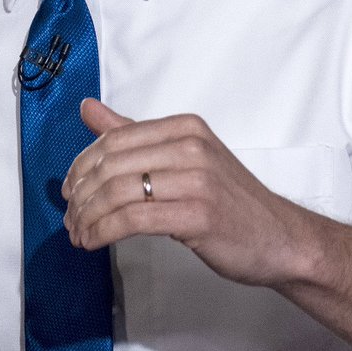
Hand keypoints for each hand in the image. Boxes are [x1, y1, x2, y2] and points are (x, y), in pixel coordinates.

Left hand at [62, 100, 308, 287]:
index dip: (81, 165)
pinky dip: (104, 232)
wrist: (282, 238)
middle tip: (70, 218)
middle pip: (111, 165)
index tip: (69, 189)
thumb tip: (88, 108)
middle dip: (81, 195)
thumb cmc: (230, 202)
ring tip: (79, 235)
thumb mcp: (184, 158)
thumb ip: (133, 134)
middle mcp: (191, 146)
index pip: (114, 138)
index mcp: (185, 127)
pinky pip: (133, 220)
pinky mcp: (198, 215)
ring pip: (118, 193)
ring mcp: (197, 180)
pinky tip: (94, 242)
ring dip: (88, 218)